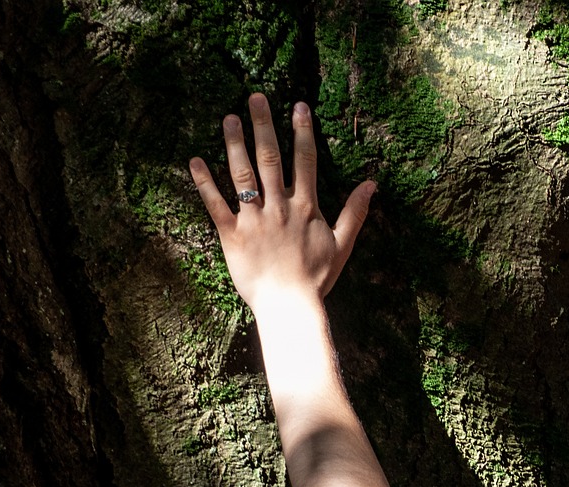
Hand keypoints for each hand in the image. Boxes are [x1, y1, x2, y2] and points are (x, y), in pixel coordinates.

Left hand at [189, 94, 376, 313]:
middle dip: (264, 125)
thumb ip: (355, 212)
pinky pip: (215, 205)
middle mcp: (279, 207)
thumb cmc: (317, 278)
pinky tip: (196, 160)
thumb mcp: (343, 245)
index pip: (305, 161)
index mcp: (305, 207)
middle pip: (270, 158)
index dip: (303, 132)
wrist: (290, 306)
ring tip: (229, 118)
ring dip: (235, 144)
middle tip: (255, 97)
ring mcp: (254, 219)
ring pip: (243, 175)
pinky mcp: (231, 235)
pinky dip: (204, 182)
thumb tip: (372, 184)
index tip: (298, 106)